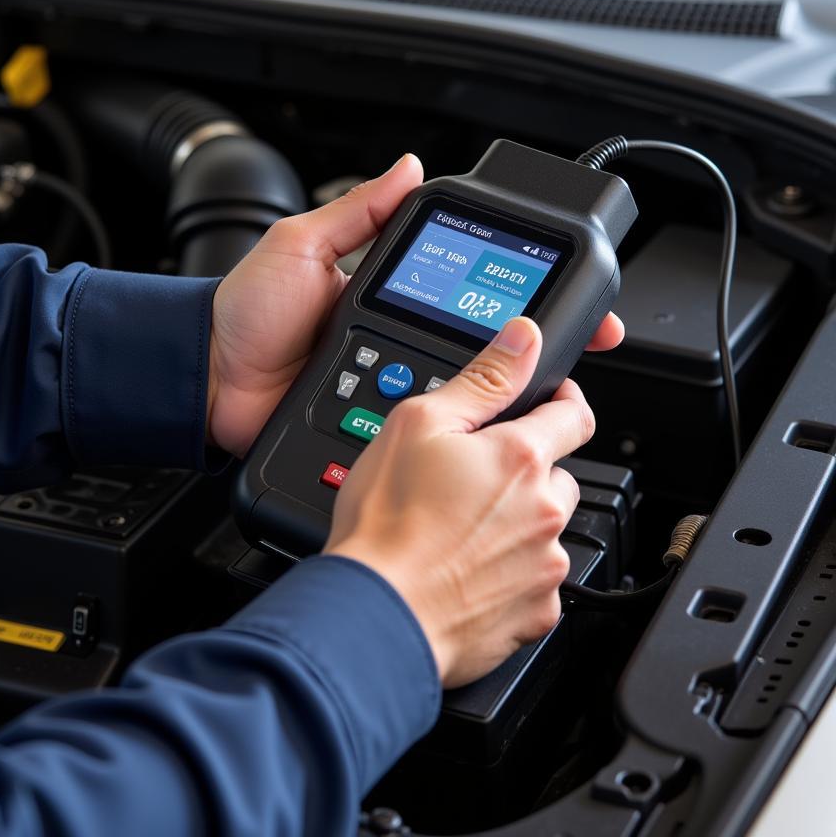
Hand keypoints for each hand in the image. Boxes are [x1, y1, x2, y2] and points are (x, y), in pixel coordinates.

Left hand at [206, 155, 623, 457]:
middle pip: (475, 342)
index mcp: (386, 293)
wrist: (209, 380)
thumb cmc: (245, 312)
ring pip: (458, 386)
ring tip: (550, 381)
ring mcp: (389, 382)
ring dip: (501, 386)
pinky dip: (456, 424)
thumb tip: (408, 166)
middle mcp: (396, 337)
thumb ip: (355, 210)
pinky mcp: (376, 421)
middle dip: (530, 344)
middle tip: (576, 343)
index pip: (461, 286)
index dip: (509, 288)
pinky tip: (490, 424)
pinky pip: (422, 423)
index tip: (562, 288)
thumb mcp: (300, 245)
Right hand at [325, 317, 595, 687]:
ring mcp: (544, 566)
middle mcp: (545, 511)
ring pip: (546, 529)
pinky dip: (510, 573)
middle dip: (526, 472)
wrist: (376, 614)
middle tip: (471, 481)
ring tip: (460, 530)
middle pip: (559, 476)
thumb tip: (524, 337)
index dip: (559, 400)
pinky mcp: (536, 613)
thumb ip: (483, 378)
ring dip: (518, 523)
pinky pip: (536, 582)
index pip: (574, 413)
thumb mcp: (419, 423)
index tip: (543, 403)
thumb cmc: (387, 524)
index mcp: (520, 458)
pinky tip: (465, 569)